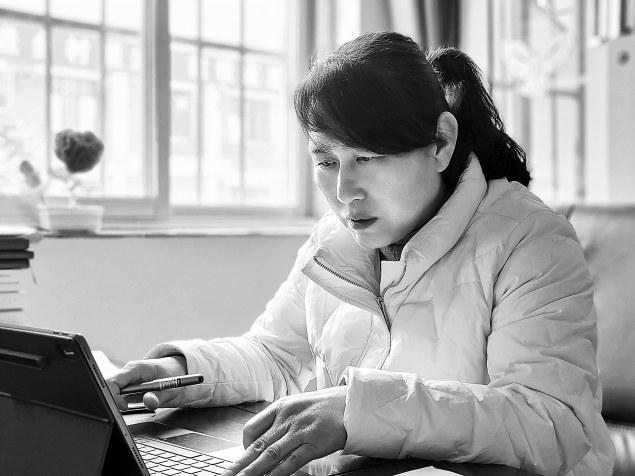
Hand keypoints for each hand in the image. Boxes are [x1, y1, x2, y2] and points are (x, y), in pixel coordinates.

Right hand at [107, 356, 186, 410]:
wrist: (177, 371)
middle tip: (126, 410)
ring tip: (129, 408)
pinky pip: (117, 396)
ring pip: (111, 393)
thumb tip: (148, 402)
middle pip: (108, 387)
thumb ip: (159, 397)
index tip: (124, 406)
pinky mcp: (127, 387)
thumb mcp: (170, 389)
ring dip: (116, 403)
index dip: (113, 396)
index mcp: (136, 368)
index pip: (114, 381)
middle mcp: (128, 373)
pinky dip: (120, 404)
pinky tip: (129, 407)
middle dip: (112, 401)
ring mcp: (126, 380)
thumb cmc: (173, 375)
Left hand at [222, 386, 347, 475]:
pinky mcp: (313, 443)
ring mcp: (299, 431)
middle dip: (239, 464)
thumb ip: (281, 420)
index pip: (252, 428)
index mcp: (280, 407)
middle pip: (257, 445)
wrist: (350, 403)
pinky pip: (291, 461)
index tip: (240, 459)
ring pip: (270, 454)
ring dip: (253, 471)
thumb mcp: (297, 406)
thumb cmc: (324, 406)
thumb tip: (265, 439)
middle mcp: (286, 418)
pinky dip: (278, 472)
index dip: (243, 446)